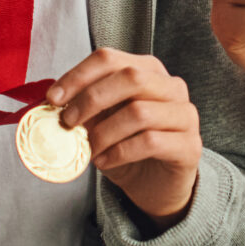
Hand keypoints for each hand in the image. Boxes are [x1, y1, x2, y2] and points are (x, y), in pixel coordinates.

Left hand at [49, 49, 200, 227]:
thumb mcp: (102, 122)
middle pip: (130, 78)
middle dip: (92, 99)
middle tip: (69, 122)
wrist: (157, 186)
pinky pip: (150, 142)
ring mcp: (185, 115)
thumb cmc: (128, 149)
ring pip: (140, 112)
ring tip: (89, 149)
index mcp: (148, 71)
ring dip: (105, 132)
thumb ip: (85, 107)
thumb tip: (55, 101)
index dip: (79, 75)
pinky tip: (105, 162)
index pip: (110, 59)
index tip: (54, 97)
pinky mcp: (190, 146)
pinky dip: (119, 152)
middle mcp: (171, 87)